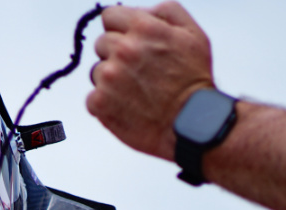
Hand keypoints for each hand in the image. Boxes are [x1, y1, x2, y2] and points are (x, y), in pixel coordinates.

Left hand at [86, 2, 215, 160]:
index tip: (129, 41)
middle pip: (101, 43)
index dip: (120, 28)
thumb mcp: (193, 34)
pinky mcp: (99, 102)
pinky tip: (128, 105)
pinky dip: (106, 102)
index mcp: (144, 28)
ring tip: (136, 91)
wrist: (191, 123)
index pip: (110, 16)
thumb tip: (141, 11)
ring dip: (111, 79)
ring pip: (97, 70)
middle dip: (116, 54)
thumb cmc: (193, 80)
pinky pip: (92, 97)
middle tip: (139, 71)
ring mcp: (108, 77)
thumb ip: (166, 13)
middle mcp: (123, 50)